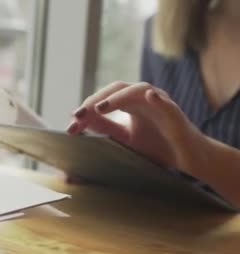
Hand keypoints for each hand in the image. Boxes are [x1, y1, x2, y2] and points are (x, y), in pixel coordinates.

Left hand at [66, 81, 210, 175]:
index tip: (70, 125)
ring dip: (118, 97)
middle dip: (95, 101)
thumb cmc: (157, 146)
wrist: (189, 159)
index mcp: (130, 104)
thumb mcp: (125, 140)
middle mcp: (143, 99)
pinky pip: (167, 104)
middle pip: (116, 90)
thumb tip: (78, 127)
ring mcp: (160, 104)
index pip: (104, 100)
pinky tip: (149, 96)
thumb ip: (104, 131)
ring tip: (100, 108)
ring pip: (138, 90)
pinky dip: (158, 99)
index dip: (86, 110)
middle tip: (77, 115)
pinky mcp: (176, 116)